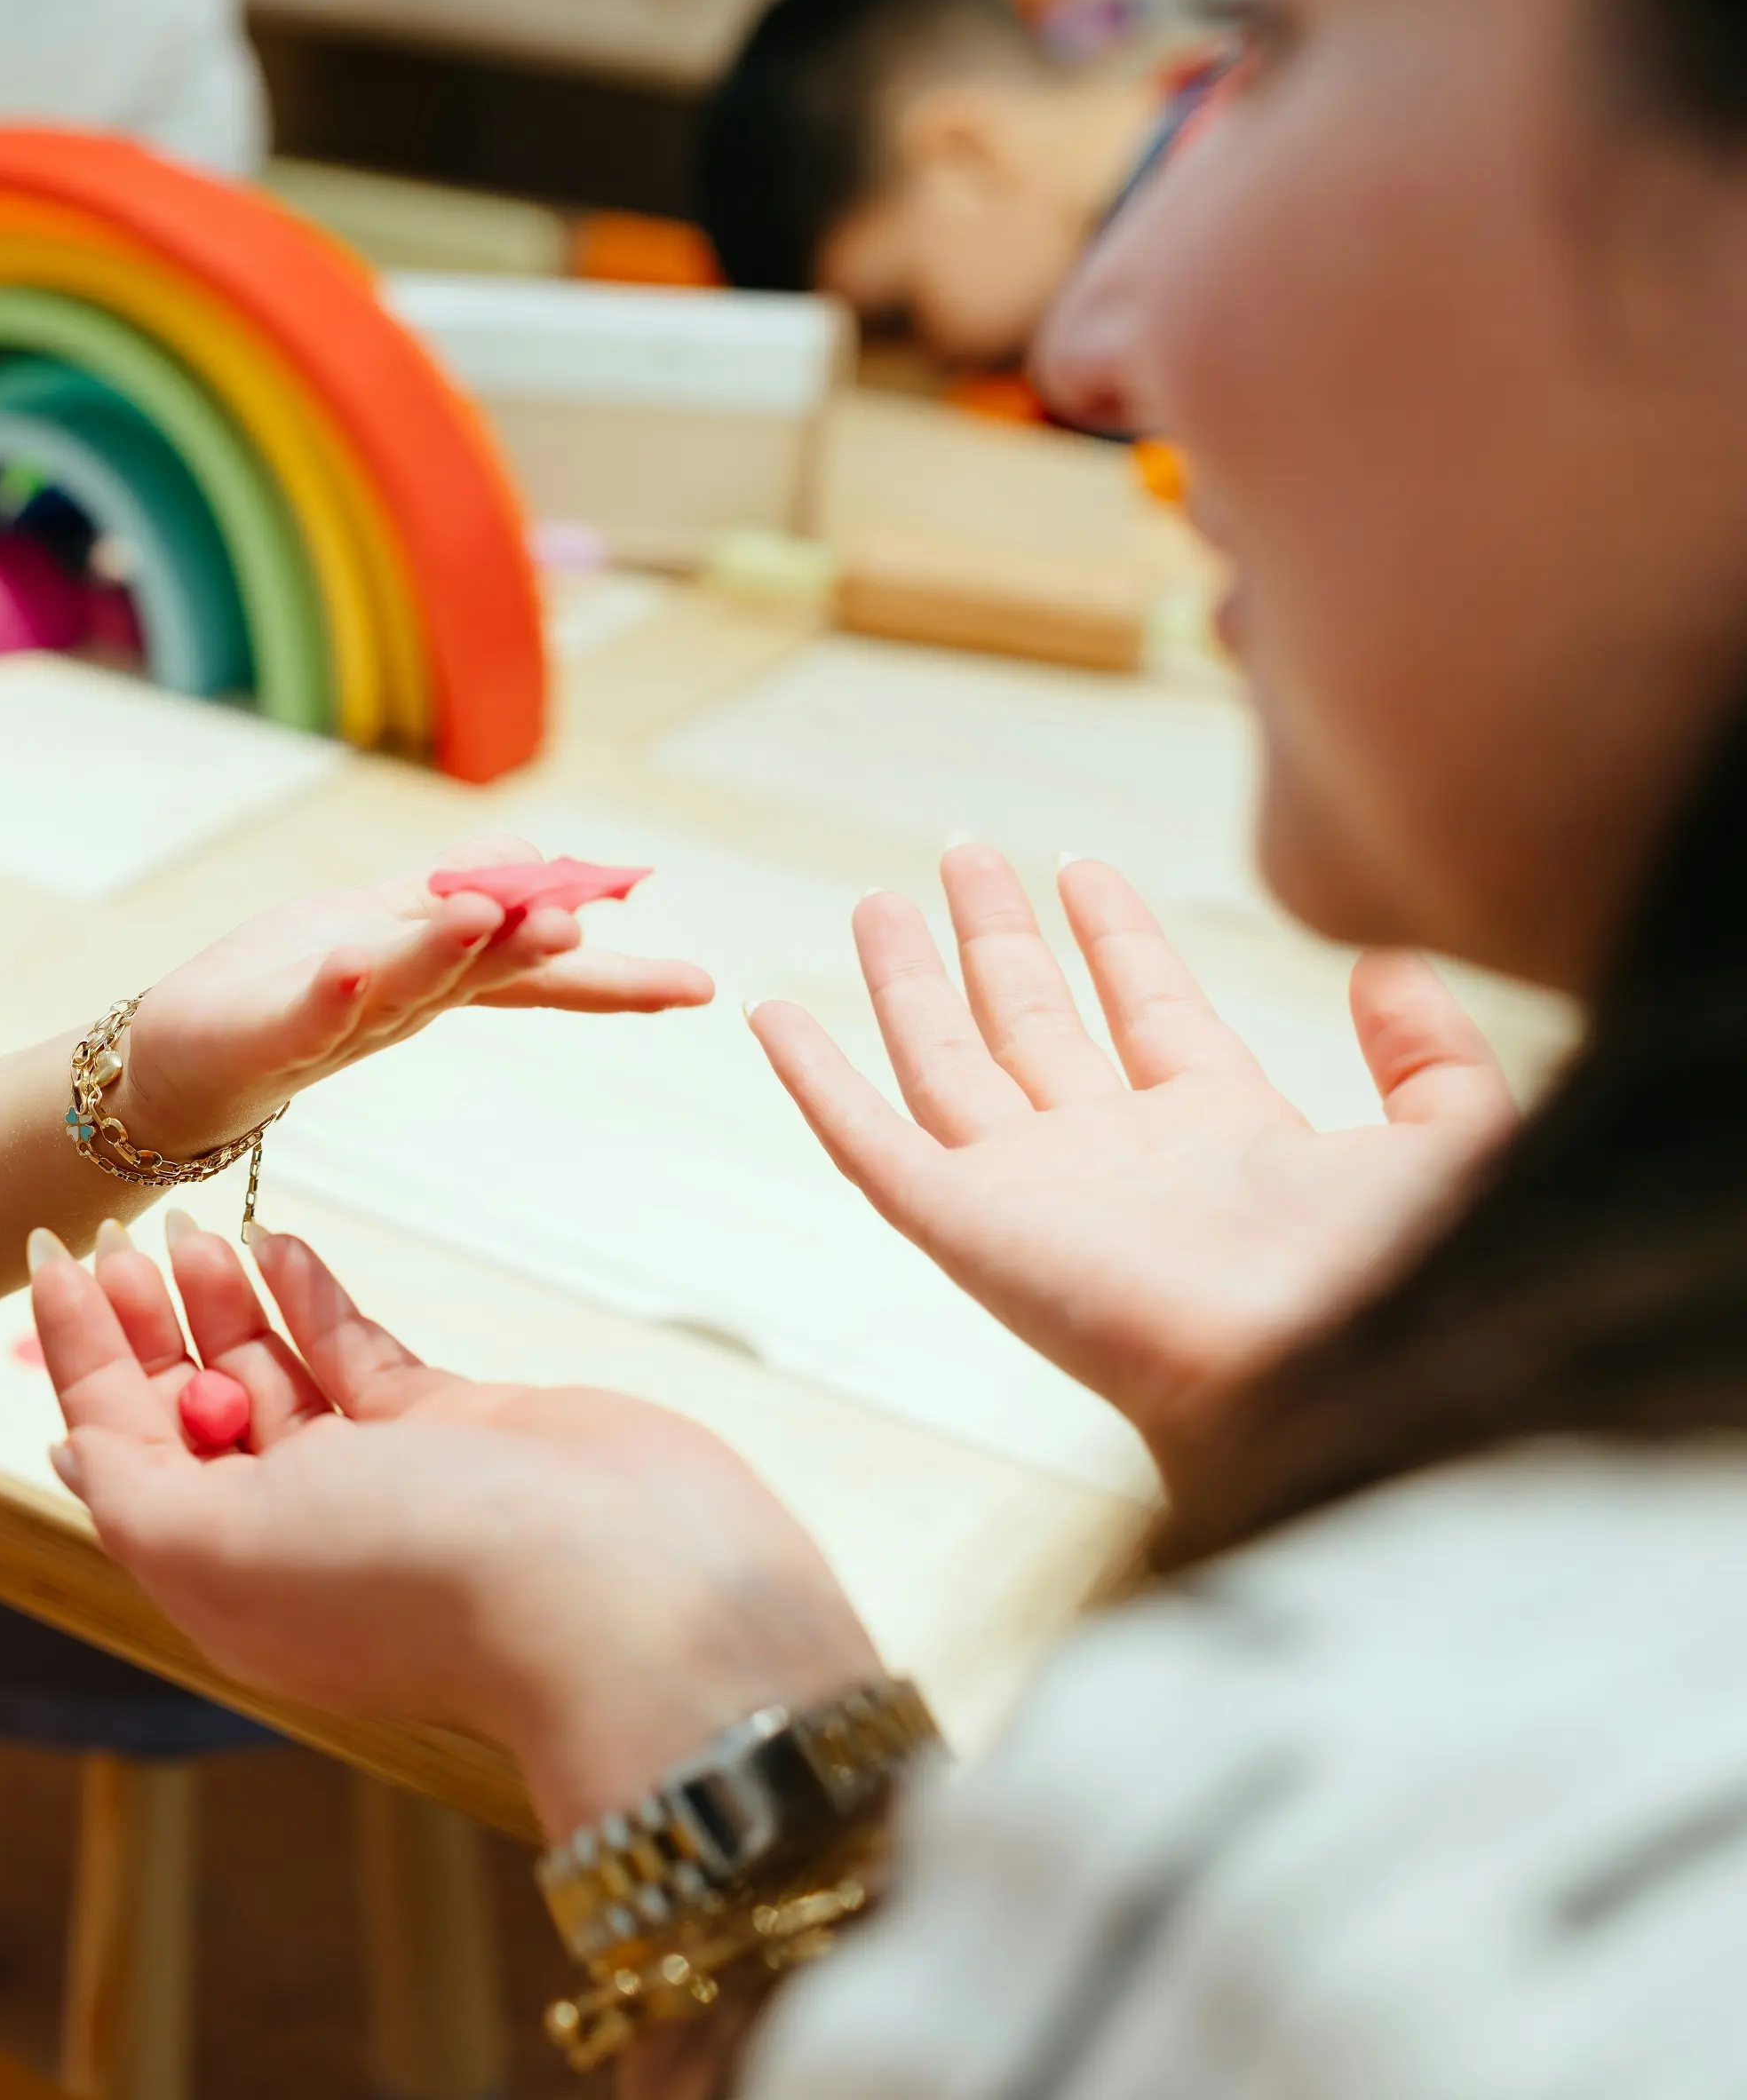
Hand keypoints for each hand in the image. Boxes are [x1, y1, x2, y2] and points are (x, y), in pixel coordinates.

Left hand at [32, 1220, 874, 1832]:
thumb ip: (134, 1492)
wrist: (627, 1592)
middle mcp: (295, 1536)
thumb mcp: (225, 1551)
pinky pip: (357, 1355)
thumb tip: (68, 1442)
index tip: (50, 1248)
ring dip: (223, 1299)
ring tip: (188, 1222)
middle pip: (188, 1411)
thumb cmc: (418, 1578)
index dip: (78, 1351)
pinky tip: (277, 1241)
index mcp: (226, 1580)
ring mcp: (381, 1482)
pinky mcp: (457, 1432)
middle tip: (119, 1225)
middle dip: (144, 1322)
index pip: (122, 1449)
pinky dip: (313, 1300)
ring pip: (271, 1374)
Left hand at [115, 831, 712, 1153]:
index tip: (700, 989)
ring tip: (484, 917)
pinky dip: (336, 986)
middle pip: (479, 970)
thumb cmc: (280, 992)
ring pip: (404, 980)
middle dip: (527, 946)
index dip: (616, 979)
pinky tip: (356, 962)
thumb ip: (456, 895)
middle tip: (580, 927)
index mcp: (433, 975)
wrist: (175, 1068)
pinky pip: (308, 1008)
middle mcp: (398, 1001)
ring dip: (444, 950)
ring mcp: (336, 1018)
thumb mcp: (379, 928)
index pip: (535, 972)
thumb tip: (539, 860)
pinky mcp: (270, 1030)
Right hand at [750, 846, 1513, 1459]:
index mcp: (1221, 1139)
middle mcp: (1114, 1159)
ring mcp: (1031, 1192)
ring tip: (879, 900)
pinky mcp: (963, 1225)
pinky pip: (871, 1142)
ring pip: (948, 1064)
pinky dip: (818, 1079)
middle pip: (1034, 1024)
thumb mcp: (1453, 1145)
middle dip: (999, 937)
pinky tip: (776, 1016)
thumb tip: (1385, 963)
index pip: (1147, 1010)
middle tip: (962, 854)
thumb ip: (1434, 1058)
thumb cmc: (1399, 1282)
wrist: (1322, 1373)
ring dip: (909, 982)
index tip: (1081, 867)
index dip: (1114, 936)